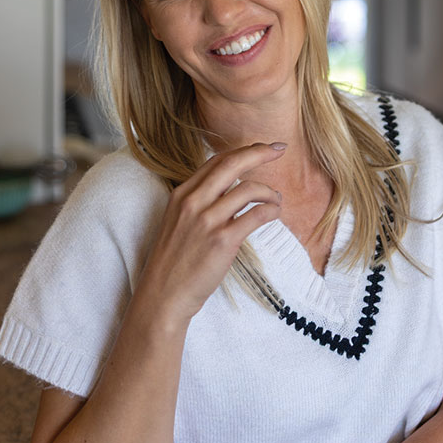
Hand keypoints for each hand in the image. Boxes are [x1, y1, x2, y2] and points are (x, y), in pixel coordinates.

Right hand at [137, 143, 284, 323]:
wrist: (163, 295)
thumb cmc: (174, 263)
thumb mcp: (178, 222)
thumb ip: (200, 204)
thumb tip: (231, 192)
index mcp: (181, 194)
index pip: (216, 161)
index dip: (242, 151)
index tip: (261, 148)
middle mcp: (193, 202)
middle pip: (233, 164)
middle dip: (260, 152)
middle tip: (280, 149)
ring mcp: (207, 220)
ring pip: (249, 189)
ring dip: (270, 192)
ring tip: (276, 201)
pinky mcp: (223, 240)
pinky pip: (257, 215)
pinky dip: (271, 210)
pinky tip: (274, 214)